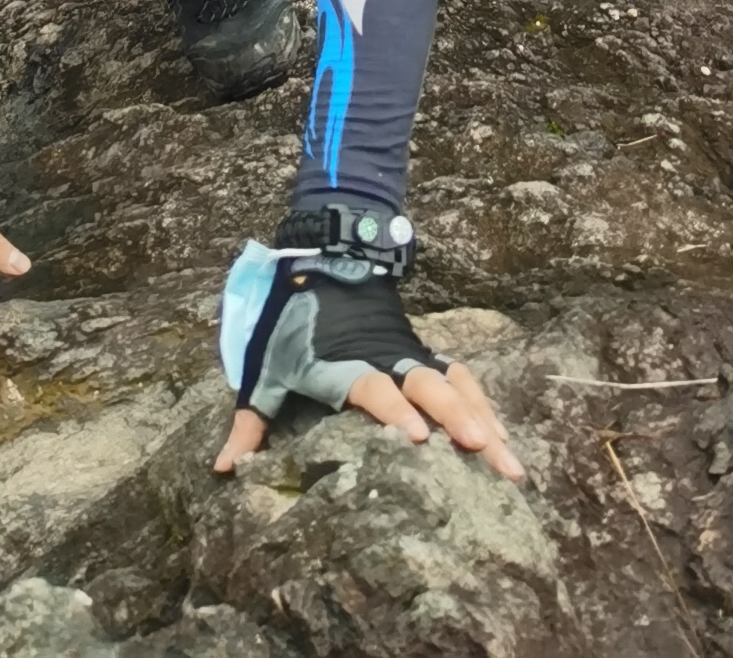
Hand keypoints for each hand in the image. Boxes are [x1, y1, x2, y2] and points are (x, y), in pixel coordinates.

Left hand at [214, 239, 522, 479]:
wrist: (326, 262)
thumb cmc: (292, 321)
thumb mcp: (263, 368)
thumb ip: (249, 422)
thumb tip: (221, 470)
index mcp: (345, 364)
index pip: (374, 388)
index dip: (394, 410)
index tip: (416, 437)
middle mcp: (386, 358)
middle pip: (430, 385)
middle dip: (459, 418)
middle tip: (486, 451)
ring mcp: (411, 354)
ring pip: (456, 383)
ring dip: (484, 418)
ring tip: (511, 463)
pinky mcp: (424, 353)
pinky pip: (463, 379)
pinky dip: (485, 406)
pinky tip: (504, 440)